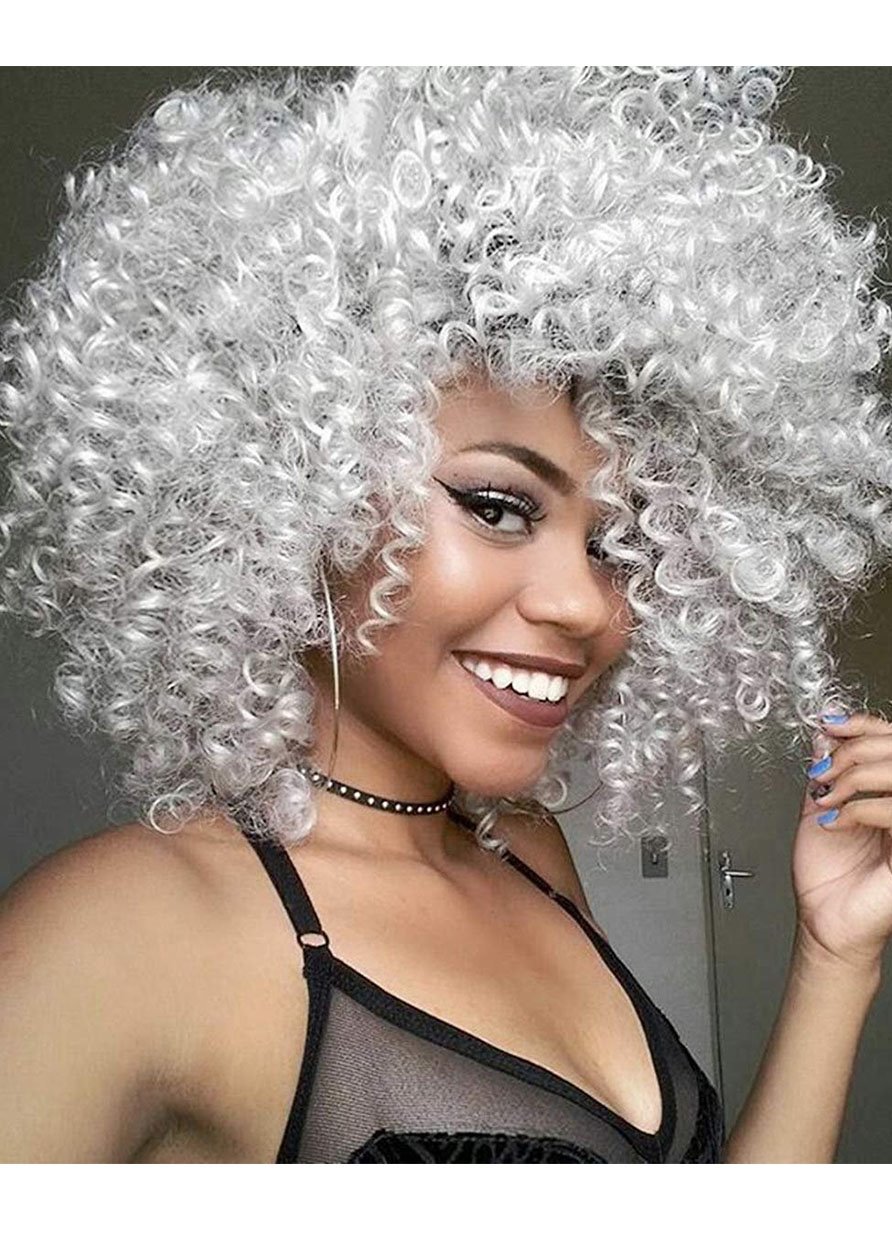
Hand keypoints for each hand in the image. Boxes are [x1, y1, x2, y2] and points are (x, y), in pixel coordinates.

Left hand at [792, 709, 891, 969]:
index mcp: (889, 792)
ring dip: (853, 778)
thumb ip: (825, 772)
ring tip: (826, 798)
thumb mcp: (818, 809)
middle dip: (853, 752)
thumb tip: (824, 737)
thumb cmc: (828, 877)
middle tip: (823, 773)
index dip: (863, 726)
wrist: (825, 921)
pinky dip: (857, 809)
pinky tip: (834, 821)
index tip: (830, 725)